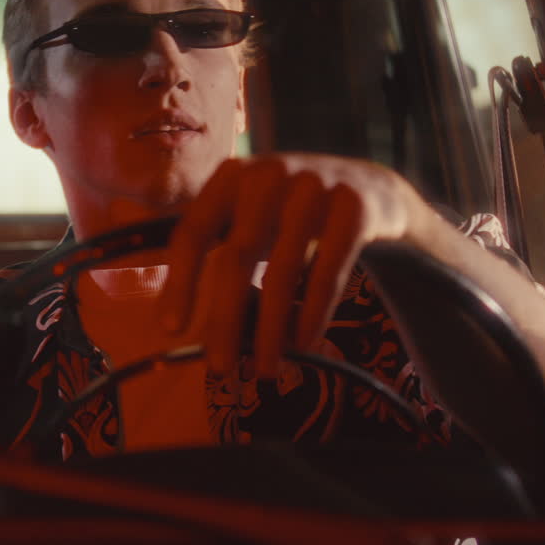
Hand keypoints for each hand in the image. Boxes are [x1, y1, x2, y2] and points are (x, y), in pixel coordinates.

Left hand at [157, 153, 427, 380]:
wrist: (373, 188)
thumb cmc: (294, 214)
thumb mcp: (253, 217)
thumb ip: (223, 254)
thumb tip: (190, 328)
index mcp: (230, 177)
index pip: (192, 231)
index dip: (179, 282)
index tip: (171, 329)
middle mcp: (268, 175)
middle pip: (237, 258)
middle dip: (225, 320)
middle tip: (220, 368)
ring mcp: (314, 187)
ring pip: (283, 271)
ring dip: (272, 329)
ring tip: (267, 369)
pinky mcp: (355, 207)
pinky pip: (329, 270)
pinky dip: (314, 311)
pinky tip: (304, 343)